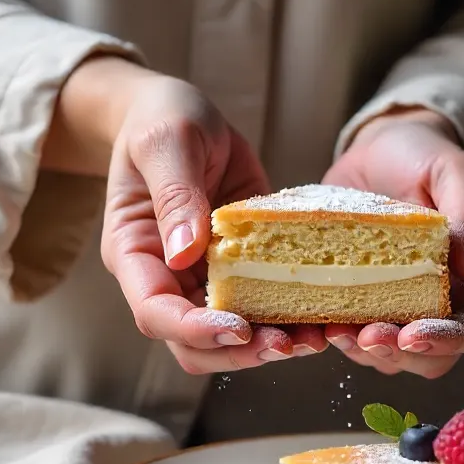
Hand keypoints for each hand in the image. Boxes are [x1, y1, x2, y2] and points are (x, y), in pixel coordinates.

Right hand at [43, 57, 326, 372]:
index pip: (155, 312)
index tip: (236, 327)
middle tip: (289, 344)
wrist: (183, 112)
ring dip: (271, 346)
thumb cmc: (163, 120)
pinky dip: (293, 319)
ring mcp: (205, 278)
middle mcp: (168, 277)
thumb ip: (175, 194)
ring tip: (317, 338)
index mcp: (135, 253)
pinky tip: (327, 317)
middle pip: (193, 344)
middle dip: (238, 352)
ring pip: (230, 339)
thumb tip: (185, 253)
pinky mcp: (243, 269)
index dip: (193, 329)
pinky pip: (265, 308)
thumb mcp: (168, 141)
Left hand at [321, 108, 463, 377]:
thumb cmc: (424, 157)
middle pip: (430, 357)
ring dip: (360, 351)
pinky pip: (348, 335)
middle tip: (364, 335)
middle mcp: (438, 302)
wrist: (378, 149)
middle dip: (396, 353)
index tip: (411, 334)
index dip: (448, 340)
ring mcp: (396, 307)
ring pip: (387, 356)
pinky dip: (331, 334)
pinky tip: (311, 320)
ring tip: (333, 328)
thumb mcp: (453, 170)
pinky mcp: (357, 302)